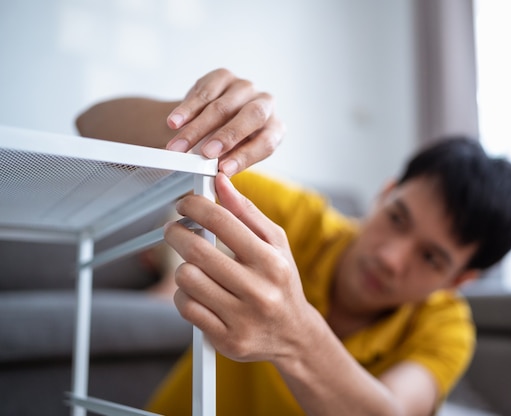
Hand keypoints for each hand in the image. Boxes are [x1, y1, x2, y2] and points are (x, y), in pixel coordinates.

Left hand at [164, 173, 310, 361]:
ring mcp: (242, 318)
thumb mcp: (276, 244)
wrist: (293, 335)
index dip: (196, 206)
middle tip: (174, 230)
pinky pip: (187, 308)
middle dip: (177, 234)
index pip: (223, 222)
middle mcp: (259, 291)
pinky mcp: (227, 339)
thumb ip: (248, 213)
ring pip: (188, 280)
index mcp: (272, 262)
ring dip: (183, 268)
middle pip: (198, 252)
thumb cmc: (281, 282)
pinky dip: (184, 295)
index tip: (185, 204)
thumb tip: (221, 183)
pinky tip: (196, 291)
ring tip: (192, 265)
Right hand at [166, 68, 285, 175]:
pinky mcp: (224, 76)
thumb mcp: (233, 156)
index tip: (223, 169)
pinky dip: (187, 110)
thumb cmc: (229, 144)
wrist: (213, 120)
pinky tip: (174, 123)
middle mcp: (266, 104)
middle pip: (250, 117)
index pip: (266, 142)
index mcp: (275, 128)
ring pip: (221, 107)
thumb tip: (216, 173)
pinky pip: (204, 93)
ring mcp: (245, 87)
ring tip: (178, 146)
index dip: (244, 157)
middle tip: (205, 153)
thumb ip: (227, 163)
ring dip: (196, 129)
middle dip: (226, 137)